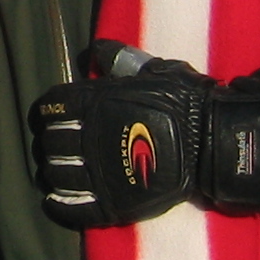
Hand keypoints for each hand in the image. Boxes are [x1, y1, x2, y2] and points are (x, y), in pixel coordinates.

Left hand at [31, 42, 259, 227]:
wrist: (213, 141)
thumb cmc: (184, 100)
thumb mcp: (151, 69)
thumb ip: (119, 59)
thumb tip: (95, 51)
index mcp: (93, 102)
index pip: (50, 107)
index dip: (47, 112)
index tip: (50, 116)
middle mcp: (88, 136)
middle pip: (50, 142)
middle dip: (50, 142)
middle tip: (57, 145)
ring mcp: (99, 172)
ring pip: (57, 173)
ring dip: (53, 170)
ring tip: (59, 170)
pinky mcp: (113, 201)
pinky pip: (75, 208)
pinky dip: (59, 205)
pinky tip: (55, 200)